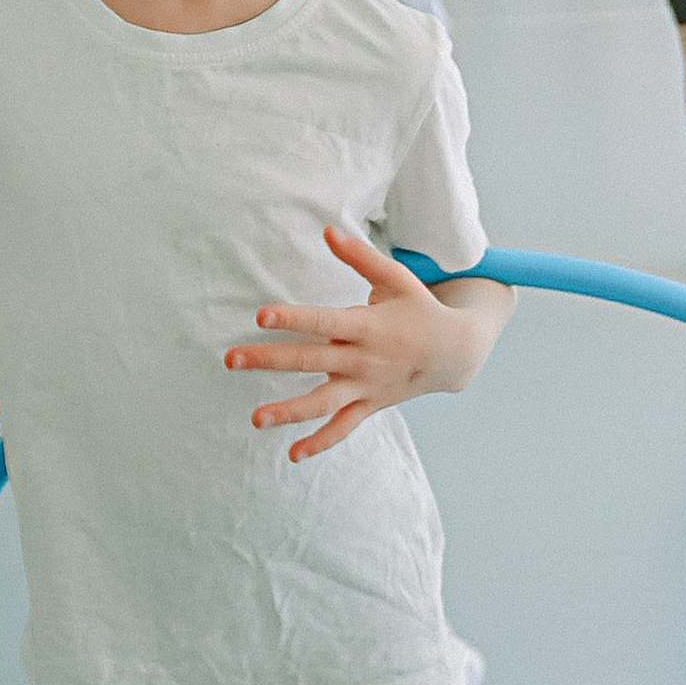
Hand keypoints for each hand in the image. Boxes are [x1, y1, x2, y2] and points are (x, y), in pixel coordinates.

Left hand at [226, 224, 489, 462]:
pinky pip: (343, 428)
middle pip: (311, 360)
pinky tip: (293, 454)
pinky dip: (321, 442)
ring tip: (255, 419)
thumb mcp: (396, 278)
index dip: (293, 318)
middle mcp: (363, 359)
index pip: (324, 322)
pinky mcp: (369, 405)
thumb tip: (327, 230)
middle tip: (231, 359)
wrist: (454, 353)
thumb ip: (360, 257)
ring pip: (323, 402)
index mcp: (367, 325)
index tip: (261, 316)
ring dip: (289, 411)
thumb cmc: (419, 308)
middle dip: (269, 360)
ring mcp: (365, 386)